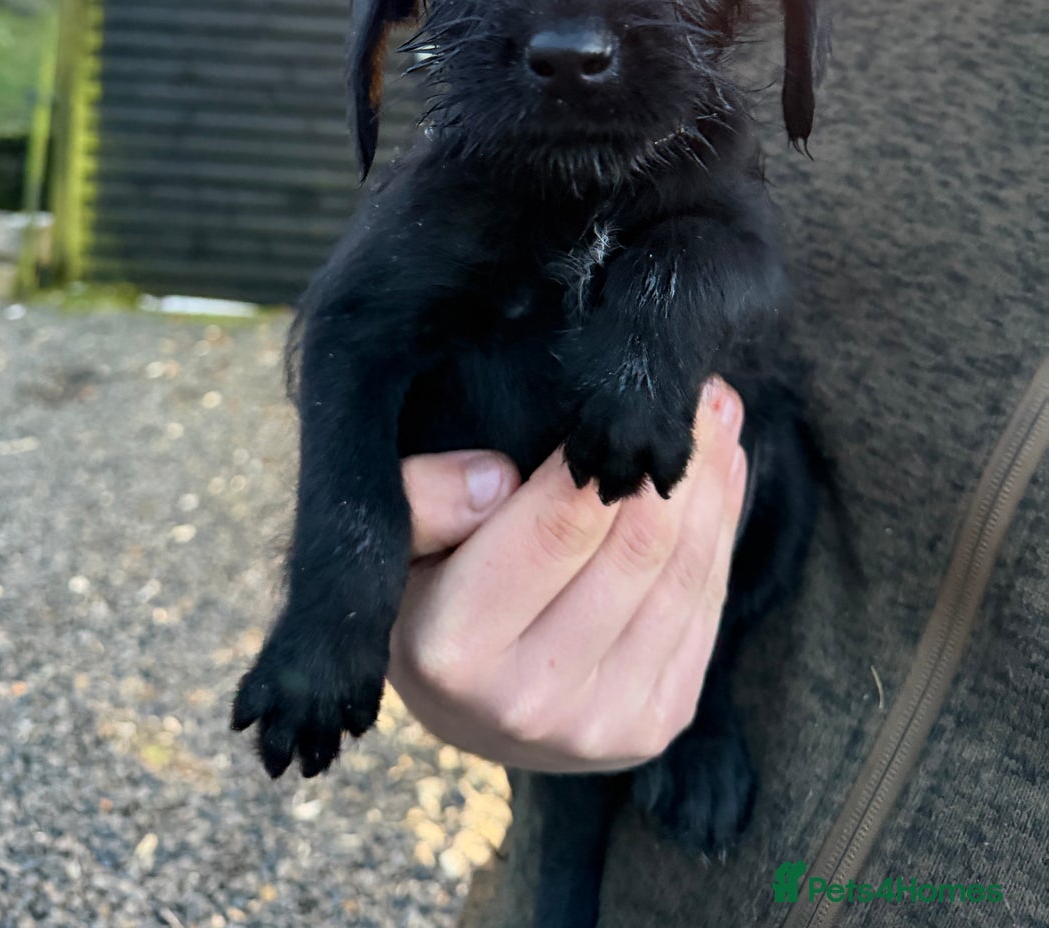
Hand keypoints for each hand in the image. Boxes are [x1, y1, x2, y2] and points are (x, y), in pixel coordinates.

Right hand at [388, 379, 746, 772]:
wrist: (461, 703)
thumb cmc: (422, 589)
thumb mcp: (392, 534)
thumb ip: (424, 495)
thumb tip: (500, 476)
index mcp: (455, 649)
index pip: (554, 530)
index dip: (604, 452)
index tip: (632, 389)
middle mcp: (529, 701)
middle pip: (635, 552)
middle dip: (674, 461)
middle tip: (695, 388)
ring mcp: (599, 726)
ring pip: (683, 579)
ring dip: (711, 488)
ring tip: (718, 414)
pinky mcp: (652, 729)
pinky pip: (704, 611)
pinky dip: (721, 534)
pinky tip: (725, 473)